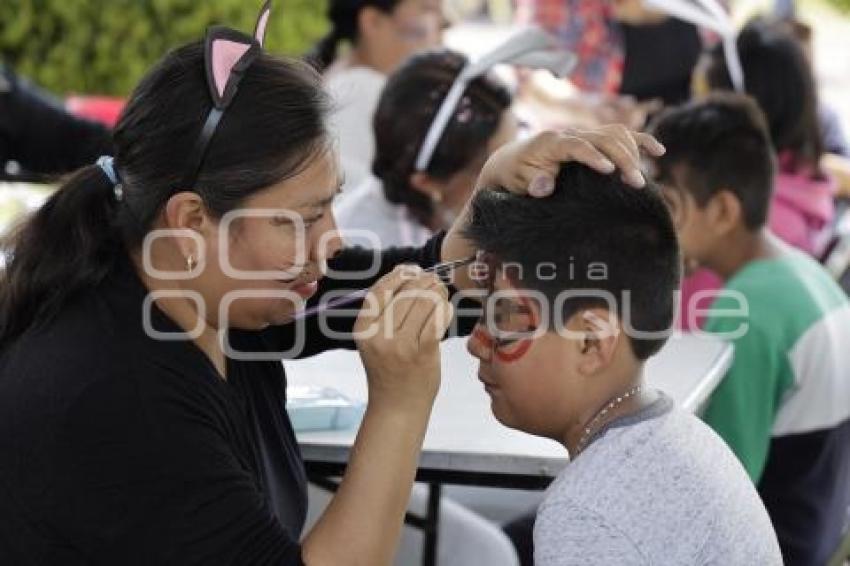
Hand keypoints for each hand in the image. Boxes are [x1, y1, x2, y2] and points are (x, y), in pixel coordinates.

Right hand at [353, 265, 453, 412]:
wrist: (397, 407)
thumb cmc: (389, 370)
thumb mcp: (376, 339)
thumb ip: (386, 310)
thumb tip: (407, 274)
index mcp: (363, 329)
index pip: (381, 289)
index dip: (399, 274)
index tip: (412, 270)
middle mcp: (379, 335)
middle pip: (405, 292)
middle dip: (424, 281)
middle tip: (434, 281)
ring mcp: (401, 345)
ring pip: (424, 302)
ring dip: (437, 292)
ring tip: (441, 291)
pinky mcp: (423, 352)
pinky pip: (438, 319)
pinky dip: (445, 309)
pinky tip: (446, 308)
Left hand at [443, 126, 665, 288]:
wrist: (513, 162)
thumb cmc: (516, 177)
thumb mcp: (519, 183)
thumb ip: (532, 184)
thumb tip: (541, 187)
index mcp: (550, 142)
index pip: (576, 144)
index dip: (593, 155)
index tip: (610, 171)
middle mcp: (569, 133)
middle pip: (603, 137)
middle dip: (622, 158)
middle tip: (636, 184)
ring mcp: (584, 133)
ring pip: (616, 134)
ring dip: (632, 153)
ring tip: (639, 180)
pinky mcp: (594, 138)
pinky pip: (621, 134)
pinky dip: (640, 140)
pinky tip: (659, 152)